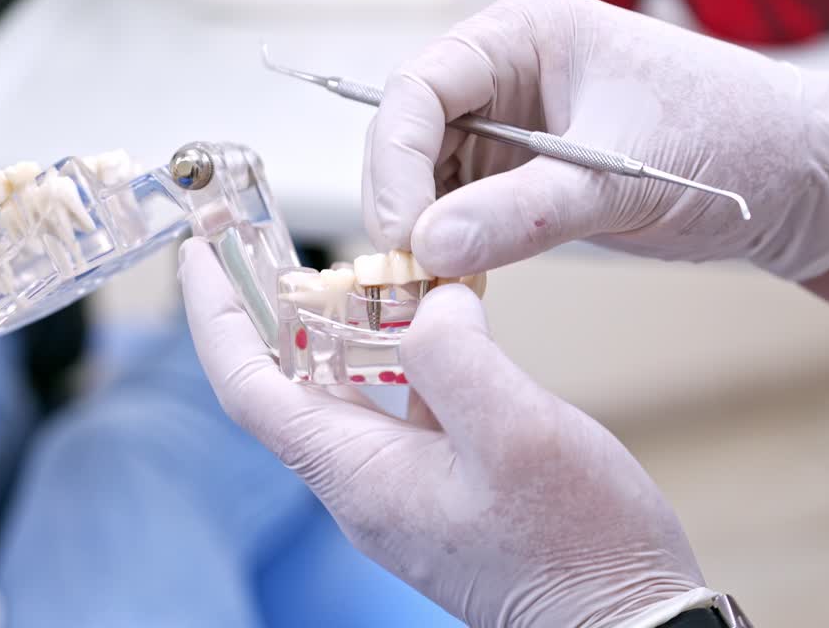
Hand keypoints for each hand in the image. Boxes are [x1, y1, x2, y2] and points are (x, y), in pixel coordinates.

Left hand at [178, 238, 705, 626]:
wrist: (628, 621)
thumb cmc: (576, 548)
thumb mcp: (515, 434)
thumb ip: (454, 355)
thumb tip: (430, 301)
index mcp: (360, 475)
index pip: (251, 386)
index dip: (217, 316)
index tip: (200, 255)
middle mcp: (368, 484)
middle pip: (293, 383)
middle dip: (278, 307)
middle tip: (277, 239)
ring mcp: (405, 487)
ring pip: (353, 391)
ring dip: (351, 326)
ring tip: (365, 263)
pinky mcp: (446, 484)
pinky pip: (403, 406)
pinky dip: (408, 354)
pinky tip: (438, 320)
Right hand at [363, 0, 828, 280]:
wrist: (795, 176)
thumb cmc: (729, 137)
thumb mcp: (622, 177)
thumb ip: (523, 211)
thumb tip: (430, 246)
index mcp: (525, 34)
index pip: (423, 86)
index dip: (396, 157)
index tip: (399, 229)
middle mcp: (510, 74)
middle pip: (415, 133)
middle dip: (404, 201)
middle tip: (408, 273)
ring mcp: (517, 126)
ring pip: (435, 178)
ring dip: (428, 233)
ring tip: (431, 289)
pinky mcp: (531, 175)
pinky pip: (470, 210)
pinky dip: (459, 249)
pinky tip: (460, 284)